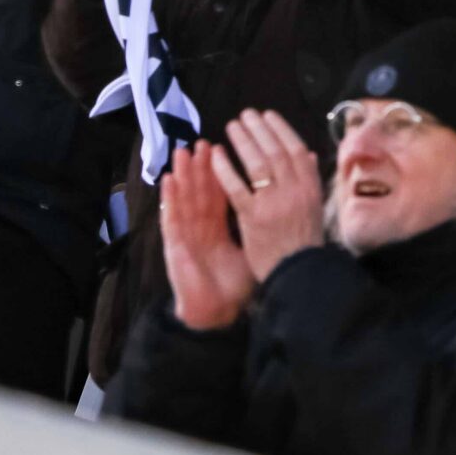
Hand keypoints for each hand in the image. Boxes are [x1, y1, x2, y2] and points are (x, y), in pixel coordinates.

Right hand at [160, 142, 256, 331]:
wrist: (216, 312)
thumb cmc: (233, 284)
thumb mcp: (251, 249)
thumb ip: (262, 224)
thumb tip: (287, 203)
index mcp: (219, 226)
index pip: (222, 192)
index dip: (223, 170)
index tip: (226, 146)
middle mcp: (201, 227)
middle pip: (201, 191)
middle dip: (203, 166)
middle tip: (203, 141)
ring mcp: (187, 235)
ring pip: (184, 198)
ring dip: (184, 174)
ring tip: (183, 151)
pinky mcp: (176, 246)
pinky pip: (172, 219)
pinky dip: (169, 198)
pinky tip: (168, 180)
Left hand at [216, 111, 325, 285]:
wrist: (298, 274)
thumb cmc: (304, 242)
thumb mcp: (314, 207)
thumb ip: (310, 180)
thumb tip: (308, 154)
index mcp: (311, 187)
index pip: (296, 149)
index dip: (281, 129)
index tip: (268, 115)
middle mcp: (295, 190)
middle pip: (275, 151)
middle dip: (259, 129)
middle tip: (245, 114)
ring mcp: (274, 203)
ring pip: (257, 163)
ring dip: (243, 141)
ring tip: (231, 127)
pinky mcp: (253, 217)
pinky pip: (237, 187)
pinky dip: (226, 168)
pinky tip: (217, 155)